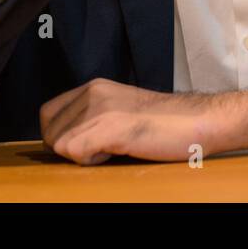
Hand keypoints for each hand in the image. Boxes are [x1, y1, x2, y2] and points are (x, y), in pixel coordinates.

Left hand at [40, 78, 218, 164]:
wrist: (199, 120)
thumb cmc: (166, 123)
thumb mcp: (121, 109)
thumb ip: (94, 116)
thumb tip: (65, 140)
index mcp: (95, 87)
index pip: (48, 113)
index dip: (60, 135)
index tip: (86, 143)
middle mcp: (93, 93)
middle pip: (50, 132)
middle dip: (70, 148)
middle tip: (104, 147)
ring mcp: (100, 108)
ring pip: (60, 144)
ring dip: (83, 155)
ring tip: (114, 148)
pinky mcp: (110, 126)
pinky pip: (74, 153)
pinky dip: (92, 161)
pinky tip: (117, 152)